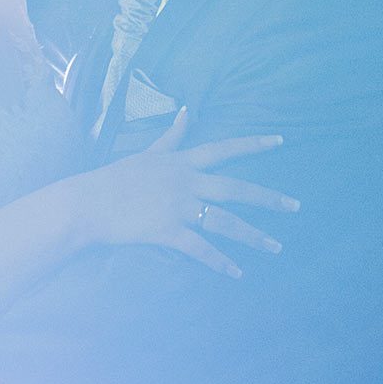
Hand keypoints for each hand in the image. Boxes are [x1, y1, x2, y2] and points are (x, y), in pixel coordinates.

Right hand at [65, 108, 296, 277]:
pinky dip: (220, 262)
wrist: (87, 203)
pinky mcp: (168, 231)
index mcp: (182, 162)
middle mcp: (186, 182)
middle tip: (295, 207)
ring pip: (226, 222)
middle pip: (236, 189)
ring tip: (277, 247)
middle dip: (269, 198)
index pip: (224, 148)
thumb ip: (172, 136)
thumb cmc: (115, 178)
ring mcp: (178, 208)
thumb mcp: (147, 152)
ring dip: (254, 236)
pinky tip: (237, 273)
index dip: (253, 144)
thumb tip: (188, 110)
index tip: (280, 141)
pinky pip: (201, 249)